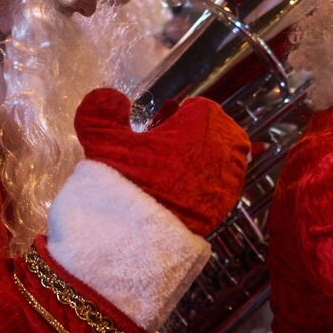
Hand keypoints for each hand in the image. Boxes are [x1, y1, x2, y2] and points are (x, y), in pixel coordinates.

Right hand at [74, 88, 250, 236]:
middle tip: (170, 141)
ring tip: (176, 163)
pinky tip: (183, 185)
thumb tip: (110, 96)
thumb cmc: (127, 182)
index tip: (164, 121)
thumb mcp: (104, 141)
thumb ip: (102, 112)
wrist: (142, 235)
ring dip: (205, 154)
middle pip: (218, 129)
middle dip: (197, 132)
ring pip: (225, 155)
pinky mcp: (227, 203)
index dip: (180, 113)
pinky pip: (224, 181)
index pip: (201, 107)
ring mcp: (230, 177)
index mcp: (203, 123)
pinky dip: (209, 178)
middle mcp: (225, 147)